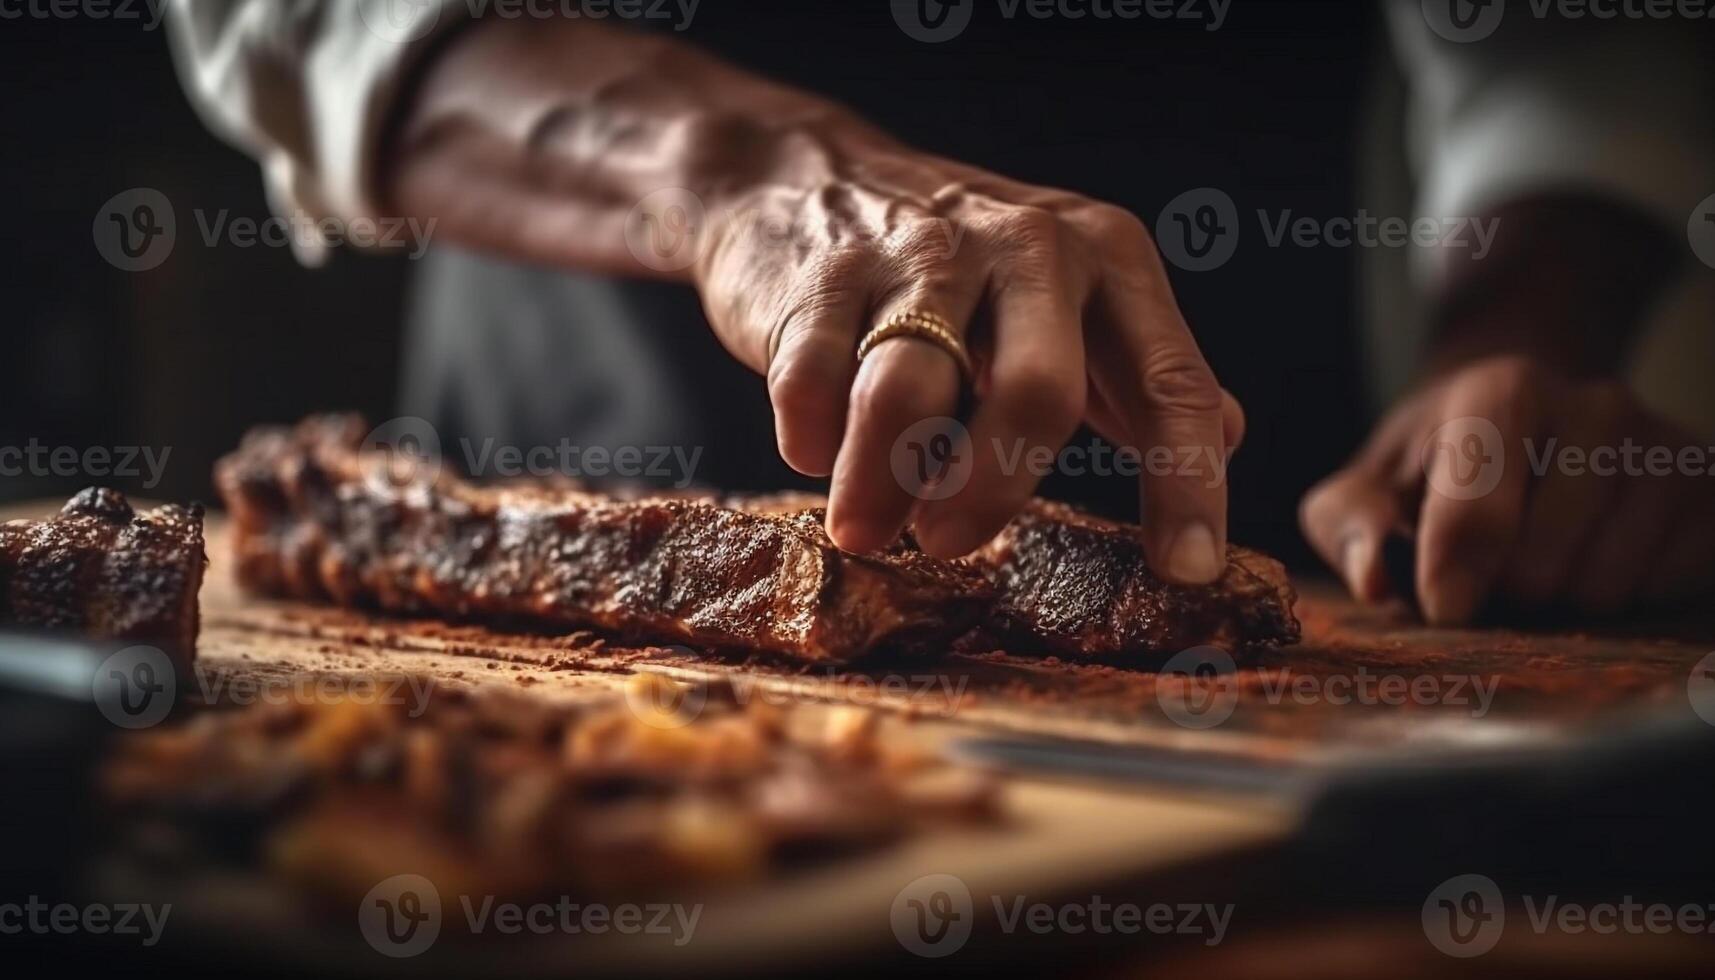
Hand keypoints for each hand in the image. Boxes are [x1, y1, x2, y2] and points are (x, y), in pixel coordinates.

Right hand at [693, 136, 1242, 576]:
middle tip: (950, 544)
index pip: (1169, 383)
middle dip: (993, 489)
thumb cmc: (956, 268)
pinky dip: (813, 441)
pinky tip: (815, 452)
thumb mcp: (1066, 297)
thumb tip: (1228, 437)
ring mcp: (920, 253)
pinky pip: (814, 385)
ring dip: (882, 484)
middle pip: (1037, 391)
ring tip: (868, 527)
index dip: (1186, 484)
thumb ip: (1138, 368)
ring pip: (908, 397)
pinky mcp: (820, 274)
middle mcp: (1030, 246)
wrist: (805, 179)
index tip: (1188, 573)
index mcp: (1107, 259)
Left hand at [1301, 355, 1714, 622]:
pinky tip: (1596, 558)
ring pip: (1606, 588)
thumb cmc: (1434, 467)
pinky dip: (1620, 600)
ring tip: (1541, 562)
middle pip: (1543, 567)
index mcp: (1504, 392)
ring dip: (1559, 603)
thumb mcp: (1369, 486)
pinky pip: (1662, 594)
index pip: (1479, 511)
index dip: (1453, 576)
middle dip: (1502, 592)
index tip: (1443, 608)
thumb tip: (1374, 578)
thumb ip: (1350, 526)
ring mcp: (1666, 449)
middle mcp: (1598, 407)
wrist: (1529, 418)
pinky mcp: (1712, 495)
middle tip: (1491, 569)